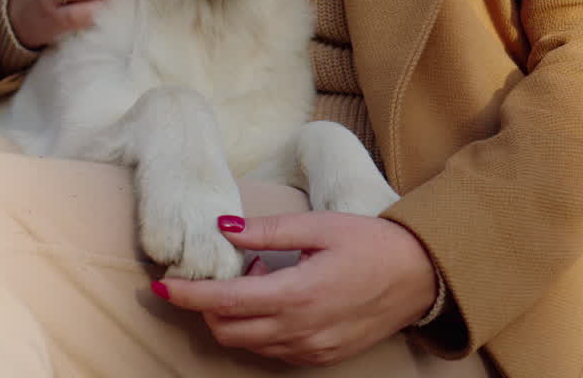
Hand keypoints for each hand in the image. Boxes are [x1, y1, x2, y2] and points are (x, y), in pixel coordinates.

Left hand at [153, 212, 437, 366]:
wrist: (422, 277)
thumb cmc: (374, 245)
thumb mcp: (322, 226)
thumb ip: (269, 231)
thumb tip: (224, 228)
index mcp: (297, 295)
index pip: (224, 302)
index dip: (187, 295)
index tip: (161, 285)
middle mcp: (299, 330)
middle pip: (226, 330)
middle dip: (209, 305)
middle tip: (228, 270)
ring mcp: (310, 349)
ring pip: (247, 344)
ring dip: (236, 316)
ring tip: (260, 279)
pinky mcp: (321, 356)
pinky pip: (273, 350)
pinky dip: (260, 328)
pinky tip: (280, 298)